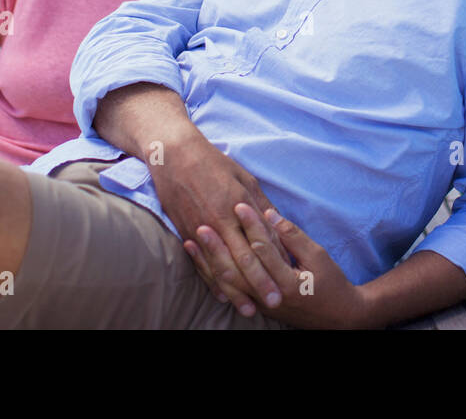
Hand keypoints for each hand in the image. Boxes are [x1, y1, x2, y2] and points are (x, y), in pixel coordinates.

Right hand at [147, 131, 286, 316]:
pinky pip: (201, 264)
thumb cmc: (215, 164)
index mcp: (237, 207)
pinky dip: (212, 281)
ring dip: (236, 290)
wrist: (175, 157)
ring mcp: (201, 230)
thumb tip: (276, 225)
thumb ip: (261, 205)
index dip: (274, 261)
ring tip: (249, 308)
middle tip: (274, 302)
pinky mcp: (186, 233)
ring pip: (221, 267)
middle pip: (243, 260)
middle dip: (259, 283)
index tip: (290, 276)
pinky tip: (222, 294)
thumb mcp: (245, 179)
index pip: (260, 241)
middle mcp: (220, 222)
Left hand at [198, 203, 369, 328]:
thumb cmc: (331, 283)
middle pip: (237, 269)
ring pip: (228, 283)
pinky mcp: (255, 304)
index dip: (250, 226)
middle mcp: (268, 296)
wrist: (335, 317)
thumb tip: (270, 215)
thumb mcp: (318, 256)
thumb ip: (293, 236)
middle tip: (203, 224)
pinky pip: (229, 290)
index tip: (238, 205)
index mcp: (286, 282)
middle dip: (218, 246)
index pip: (262, 250)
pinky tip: (201, 261)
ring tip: (193, 241)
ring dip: (208, 262)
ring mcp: (259, 303)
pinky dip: (212, 276)